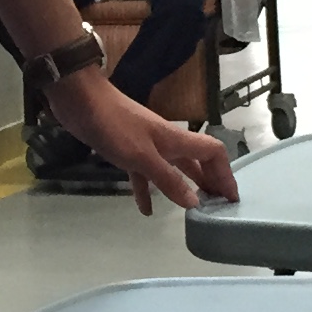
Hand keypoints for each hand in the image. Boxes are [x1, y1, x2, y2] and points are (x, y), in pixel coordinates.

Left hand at [44, 71, 237, 213]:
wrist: (81, 101)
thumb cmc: (114, 125)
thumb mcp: (142, 157)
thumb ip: (168, 179)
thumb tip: (195, 202)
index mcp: (176, 140)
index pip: (213, 153)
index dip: (225, 174)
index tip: (230, 198)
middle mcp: (167, 142)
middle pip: (197, 162)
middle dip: (209, 182)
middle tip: (217, 207)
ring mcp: (146, 146)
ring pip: (173, 169)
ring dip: (183, 187)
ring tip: (191, 209)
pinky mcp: (127, 150)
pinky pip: (143, 174)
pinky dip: (147, 190)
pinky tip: (146, 210)